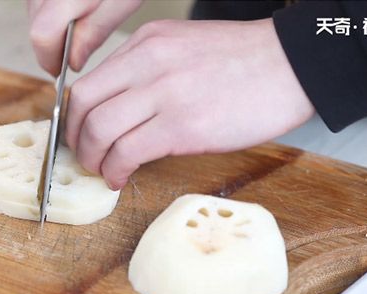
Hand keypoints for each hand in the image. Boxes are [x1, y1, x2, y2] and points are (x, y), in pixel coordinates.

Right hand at [28, 0, 141, 75]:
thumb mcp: (121, 1)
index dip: (51, 59)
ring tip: (80, 19)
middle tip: (76, 47)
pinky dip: (51, 6)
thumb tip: (72, 60)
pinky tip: (73, 3)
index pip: (42, 36)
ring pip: (34, 9)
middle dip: (53, 43)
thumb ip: (94, 33)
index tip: (61, 70)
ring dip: (51, 24)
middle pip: (35, 24)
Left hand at [65, 18, 314, 189]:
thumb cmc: (243, 62)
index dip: (73, 117)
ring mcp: (164, 93)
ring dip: (91, 158)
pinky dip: (114, 170)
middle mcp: (148, 63)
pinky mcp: (183, 126)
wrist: (292, 65)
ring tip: (102, 171)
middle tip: (82, 156)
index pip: (88, 82)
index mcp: (146, 44)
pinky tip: (120, 177)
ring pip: (100, 130)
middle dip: (74, 139)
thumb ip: (147, 73)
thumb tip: (120, 110)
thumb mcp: (184, 50)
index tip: (78, 135)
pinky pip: (128, 152)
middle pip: (83, 105)